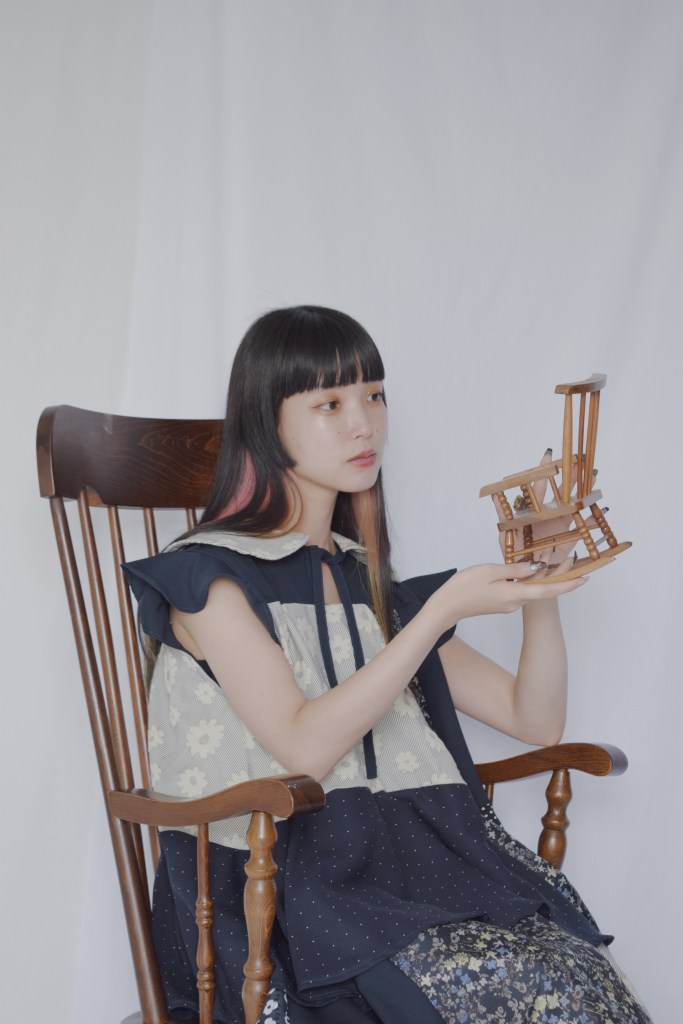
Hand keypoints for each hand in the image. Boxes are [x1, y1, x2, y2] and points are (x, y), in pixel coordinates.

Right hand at [428, 560, 586, 627]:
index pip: (548, 590)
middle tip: (572, 559)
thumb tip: (537, 567)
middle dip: (558, 575)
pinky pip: (520, 589)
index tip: (584, 578)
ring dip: (542, 575)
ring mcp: (509, 604)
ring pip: (532, 588)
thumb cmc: (464, 587)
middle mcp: (515, 602)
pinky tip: (528, 567)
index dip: (568, 584)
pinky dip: (528, 578)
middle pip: (543, 588)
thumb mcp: (490, 571)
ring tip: (551, 557)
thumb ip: (515, 569)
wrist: (446, 607)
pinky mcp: (502, 602)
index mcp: (514, 594)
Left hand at [493, 450, 597, 571]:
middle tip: (578, 462)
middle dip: (569, 477)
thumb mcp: (505, 534)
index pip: (538, 487)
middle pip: (560, 492)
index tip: (549, 454)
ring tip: (592, 480)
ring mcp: (560, 525)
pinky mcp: (569, 539)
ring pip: (573, 506)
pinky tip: (599, 511)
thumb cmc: (515, 553)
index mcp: (533, 512)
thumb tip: (493, 496)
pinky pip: (582, 527)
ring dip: (583, 494)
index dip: (543, 471)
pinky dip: (592, 520)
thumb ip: (503, 515)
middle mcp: (548, 515)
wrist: (527, 574)